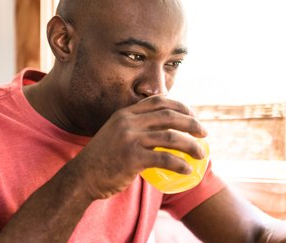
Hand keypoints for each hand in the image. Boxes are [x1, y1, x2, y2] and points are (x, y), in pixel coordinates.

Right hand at [71, 96, 207, 199]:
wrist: (82, 177)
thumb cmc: (103, 159)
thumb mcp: (115, 134)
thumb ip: (134, 128)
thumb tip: (161, 130)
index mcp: (126, 113)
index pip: (159, 101)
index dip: (180, 106)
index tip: (193, 115)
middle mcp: (128, 122)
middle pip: (170, 116)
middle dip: (192, 123)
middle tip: (204, 133)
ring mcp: (130, 139)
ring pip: (171, 137)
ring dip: (191, 145)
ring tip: (201, 154)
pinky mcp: (132, 158)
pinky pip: (164, 158)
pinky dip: (180, 164)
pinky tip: (187, 170)